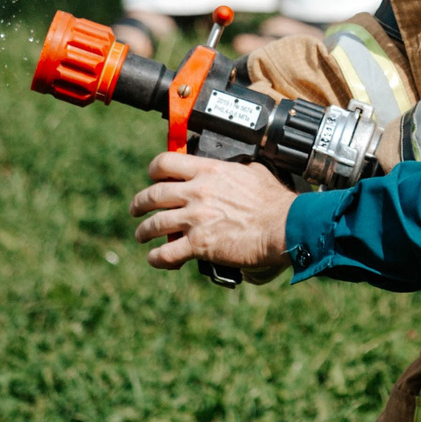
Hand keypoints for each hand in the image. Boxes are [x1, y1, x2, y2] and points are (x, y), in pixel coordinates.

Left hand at [129, 152, 294, 273]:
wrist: (284, 226)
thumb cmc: (276, 202)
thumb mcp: (255, 172)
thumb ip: (238, 170)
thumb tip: (239, 170)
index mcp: (209, 171)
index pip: (166, 162)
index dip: (154, 170)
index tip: (153, 177)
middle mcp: (197, 192)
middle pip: (154, 194)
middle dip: (139, 203)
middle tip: (136, 209)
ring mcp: (196, 218)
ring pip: (155, 224)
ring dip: (144, 231)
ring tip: (142, 235)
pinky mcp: (199, 244)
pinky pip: (167, 252)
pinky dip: (157, 257)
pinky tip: (155, 258)